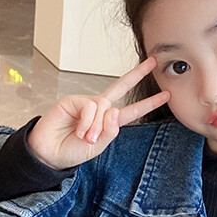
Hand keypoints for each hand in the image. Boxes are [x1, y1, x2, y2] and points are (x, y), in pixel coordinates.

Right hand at [26, 56, 170, 170]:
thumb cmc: (72, 150)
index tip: (166, 95)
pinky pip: (90, 107)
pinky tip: (79, 131)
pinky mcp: (72, 101)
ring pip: (104, 107)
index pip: (131, 110)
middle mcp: (99, 108)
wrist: (50, 154)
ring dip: (96, 126)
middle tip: (153, 62)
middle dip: (137, 74)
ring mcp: (86, 103)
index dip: (148, 104)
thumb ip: (110, 131)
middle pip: (121, 87)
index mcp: (108, 121)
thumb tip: (115, 111)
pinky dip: (87, 121)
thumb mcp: (98, 146)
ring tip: (86, 138)